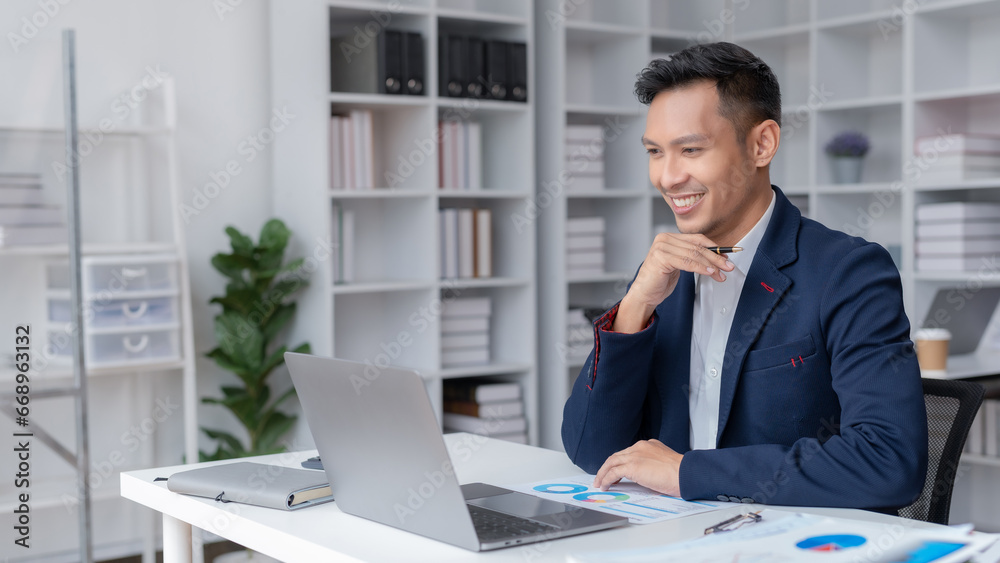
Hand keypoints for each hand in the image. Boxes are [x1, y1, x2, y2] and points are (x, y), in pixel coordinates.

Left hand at [592, 439, 683, 496]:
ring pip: (611, 462)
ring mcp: (635, 455)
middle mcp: (640, 447)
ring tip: (599, 483)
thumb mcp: (665, 464)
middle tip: (601, 477)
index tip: (614, 471)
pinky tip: (605, 486)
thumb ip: (652, 465)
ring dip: (603, 473)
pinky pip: (613, 472)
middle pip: (617, 456)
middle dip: (607, 467)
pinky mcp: (632, 466)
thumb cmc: (681, 473)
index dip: (619, 462)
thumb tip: (644, 476)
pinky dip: (606, 479)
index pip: (628, 453)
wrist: (686, 473)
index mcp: (648, 445)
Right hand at [613, 233, 735, 332]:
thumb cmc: (659, 281)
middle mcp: (664, 239)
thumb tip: (717, 256)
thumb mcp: (680, 265)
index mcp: (669, 237)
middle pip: (697, 246)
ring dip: (711, 265)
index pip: (697, 239)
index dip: (714, 247)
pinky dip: (700, 267)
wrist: (644, 294)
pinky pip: (687, 262)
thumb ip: (693, 257)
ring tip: (721, 273)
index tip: (728, 256)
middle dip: (716, 257)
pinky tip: (709, 273)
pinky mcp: (661, 257)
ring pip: (694, 254)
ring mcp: (661, 247)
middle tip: (728, 266)